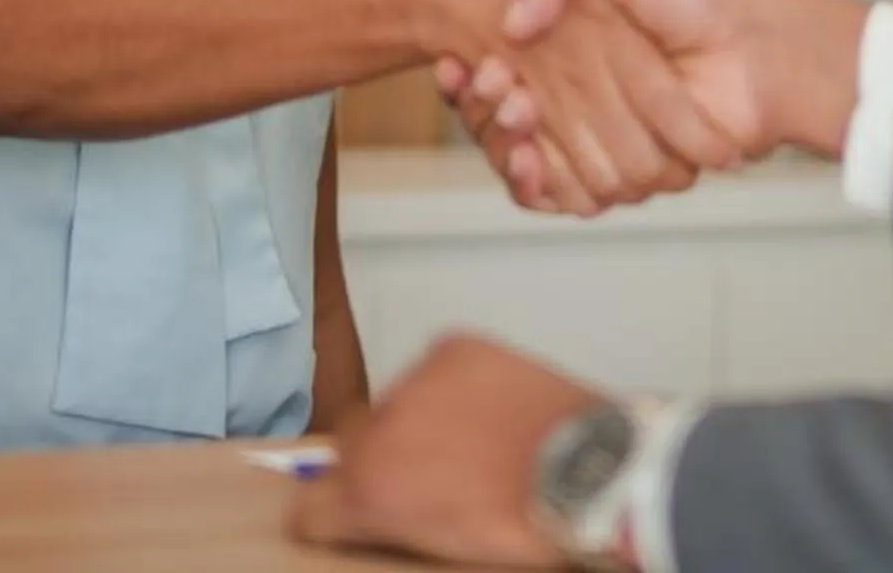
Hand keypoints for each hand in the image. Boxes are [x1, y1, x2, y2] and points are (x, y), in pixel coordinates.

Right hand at [287, 333, 598, 567]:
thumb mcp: (438, 544)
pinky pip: (436, 364)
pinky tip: (487, 402)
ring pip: (395, 398)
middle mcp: (378, 435)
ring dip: (420, 414)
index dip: (332, 512)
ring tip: (471, 433)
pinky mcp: (454, 349)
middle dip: (378, 455)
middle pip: (349, 443)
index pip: (308, 509)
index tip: (352, 511)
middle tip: (428, 468)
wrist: (585, 474)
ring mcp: (415, 386)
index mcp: (368, 496)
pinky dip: (455, 381)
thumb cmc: (523, 522)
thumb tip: (377, 510)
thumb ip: (391, 521)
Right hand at [491, 0, 744, 217]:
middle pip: (505, 120)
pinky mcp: (628, 172)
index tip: (463, 67)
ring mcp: (607, 135)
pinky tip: (527, 159)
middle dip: (487, 109)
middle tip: (485, 86)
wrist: (764, 49)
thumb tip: (510, 20)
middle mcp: (588, 91)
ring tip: (510, 113)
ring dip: (509, 144)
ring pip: (530, 158)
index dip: (475, 77)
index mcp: (578, 42)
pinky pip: (566, 194)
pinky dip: (541, 183)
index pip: (501, 73)